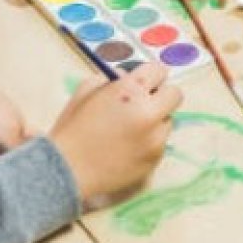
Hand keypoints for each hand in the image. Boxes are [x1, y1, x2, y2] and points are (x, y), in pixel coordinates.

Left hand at [0, 45, 30, 170]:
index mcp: (8, 132)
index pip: (20, 169)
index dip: (11, 184)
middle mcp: (16, 124)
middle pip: (19, 159)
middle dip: (6, 175)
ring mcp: (10, 115)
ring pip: (12, 148)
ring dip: (0, 162)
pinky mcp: (1, 112)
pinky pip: (6, 138)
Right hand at [49, 63, 181, 198]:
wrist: (66, 171)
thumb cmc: (72, 130)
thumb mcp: (85, 93)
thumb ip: (110, 79)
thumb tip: (127, 77)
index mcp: (129, 91)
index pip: (159, 71)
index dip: (149, 76)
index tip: (144, 83)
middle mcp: (148, 112)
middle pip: (175, 94)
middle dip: (161, 96)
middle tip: (144, 104)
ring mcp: (155, 138)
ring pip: (168, 120)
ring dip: (155, 121)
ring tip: (130, 130)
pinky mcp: (156, 158)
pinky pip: (161, 143)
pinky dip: (150, 142)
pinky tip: (128, 148)